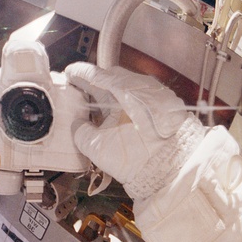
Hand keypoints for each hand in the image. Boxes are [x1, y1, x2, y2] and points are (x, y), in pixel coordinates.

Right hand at [66, 62, 203, 197]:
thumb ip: (81, 132)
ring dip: (112, 91)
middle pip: (112, 76)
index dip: (79, 73)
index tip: (69, 73)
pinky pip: (142, 94)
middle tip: (81, 88)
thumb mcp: (98, 147)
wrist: (172, 168)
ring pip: (128, 84)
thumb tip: (78, 124)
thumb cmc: (135, 157)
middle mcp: (140, 85)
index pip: (96, 74)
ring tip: (99, 102)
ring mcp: (155, 92)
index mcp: (122, 89)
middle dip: (95, 81)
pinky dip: (127, 99)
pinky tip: (121, 112)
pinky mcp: (166, 104)